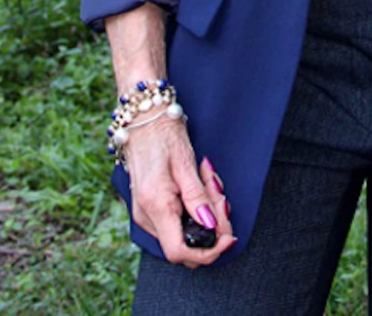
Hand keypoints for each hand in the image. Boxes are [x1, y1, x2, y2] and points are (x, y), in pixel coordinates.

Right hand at [125, 114, 235, 266]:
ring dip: (205, 212)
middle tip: (220, 193)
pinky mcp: (150, 209)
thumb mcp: (185, 163)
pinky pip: (178, 221)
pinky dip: (194, 208)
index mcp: (154, 205)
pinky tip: (199, 184)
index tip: (229, 236)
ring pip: (184, 232)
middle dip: (212, 226)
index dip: (208, 252)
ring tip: (209, 179)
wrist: (143, 119)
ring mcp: (146, 215)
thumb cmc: (164, 135)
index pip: (179, 252)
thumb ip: (197, 197)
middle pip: (186, 243)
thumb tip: (212, 226)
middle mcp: (146, 216)